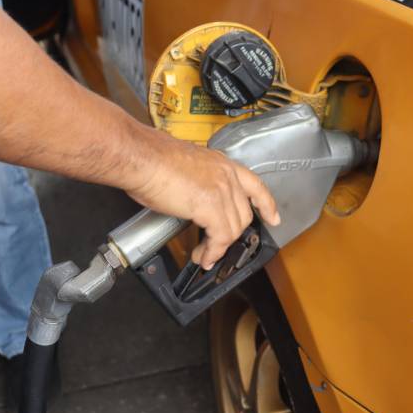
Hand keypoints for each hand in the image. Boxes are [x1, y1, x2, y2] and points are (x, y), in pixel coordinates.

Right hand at [128, 132, 279, 269]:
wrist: (139, 156)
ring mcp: (222, 190)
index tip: (273, 218)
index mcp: (221, 163)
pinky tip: (203, 255)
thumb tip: (192, 200)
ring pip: (234, 228)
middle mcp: (227, 175)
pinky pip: (221, 238)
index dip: (266, 204)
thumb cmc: (150, 158)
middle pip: (243, 214)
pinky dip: (213, 251)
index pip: (255, 184)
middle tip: (215, 246)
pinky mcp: (211, 207)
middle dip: (232, 235)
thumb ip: (198, 182)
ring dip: (219, 247)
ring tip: (203, 254)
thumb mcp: (185, 167)